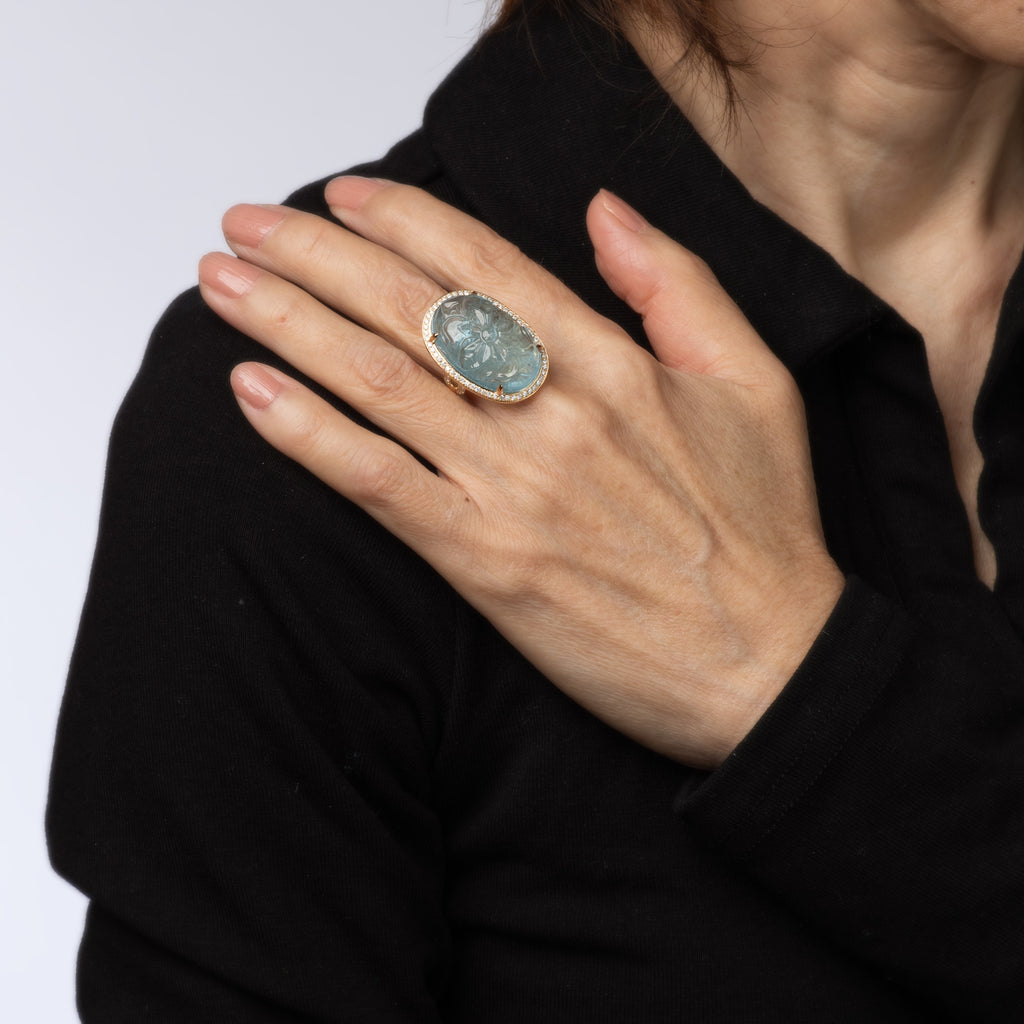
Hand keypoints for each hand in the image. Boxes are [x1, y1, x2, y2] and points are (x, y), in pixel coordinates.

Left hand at [197, 179, 843, 768]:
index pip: (484, 266)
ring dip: (288, 325)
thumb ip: (677, 284)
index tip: (343, 195)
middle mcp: (554, 417)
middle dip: (315, 255)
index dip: (402, 220)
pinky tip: (253, 394)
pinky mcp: (486, 565)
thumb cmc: (764, 531)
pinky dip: (310, 436)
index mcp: (615, 366)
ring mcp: (514, 491)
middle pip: (409, 310)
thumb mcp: (754, 383)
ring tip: (223, 287)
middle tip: (248, 222)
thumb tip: (604, 210)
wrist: (764, 667)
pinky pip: (378, 486)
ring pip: (379, 385)